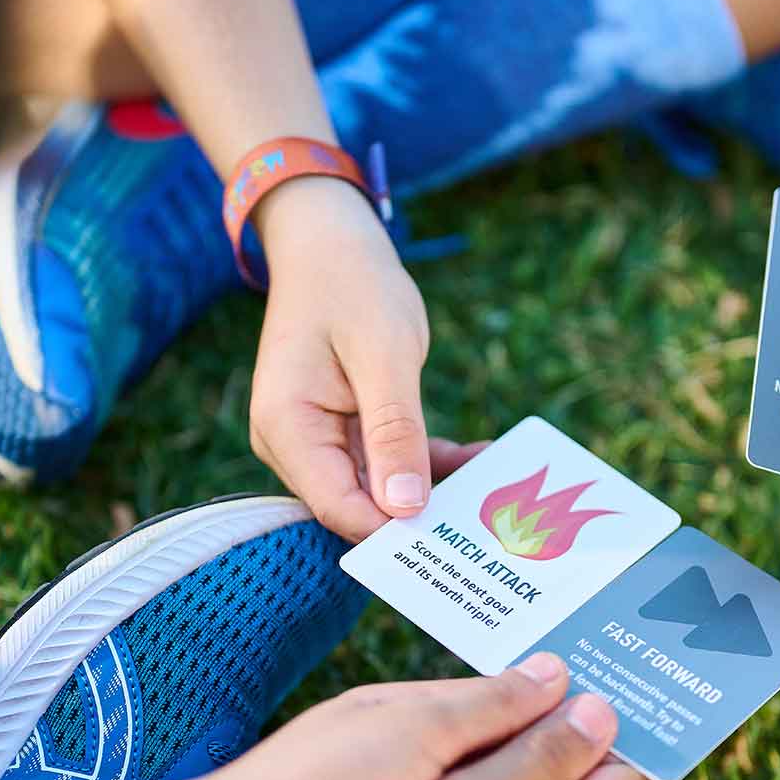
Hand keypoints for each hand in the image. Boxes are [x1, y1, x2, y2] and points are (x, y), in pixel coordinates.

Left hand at [211, 654, 580, 779]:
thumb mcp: (414, 732)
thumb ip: (488, 708)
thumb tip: (560, 675)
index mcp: (402, 715)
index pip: (492, 702)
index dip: (549, 707)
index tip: (610, 708)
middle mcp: (401, 765)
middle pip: (490, 758)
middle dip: (545, 759)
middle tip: (626, 762)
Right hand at [248, 177, 481, 540]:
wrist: (330, 243)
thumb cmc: (352, 284)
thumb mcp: (384, 355)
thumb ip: (394, 432)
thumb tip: (404, 508)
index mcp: (287, 428)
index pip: (337, 506)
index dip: (392, 530)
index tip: (453, 537)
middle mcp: (293, 444)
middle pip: (357, 506)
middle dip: (420, 515)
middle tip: (487, 519)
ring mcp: (317, 441)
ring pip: (379, 489)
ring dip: (434, 487)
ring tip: (493, 482)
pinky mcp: (343, 433)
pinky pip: (389, 464)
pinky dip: (430, 462)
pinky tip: (478, 458)